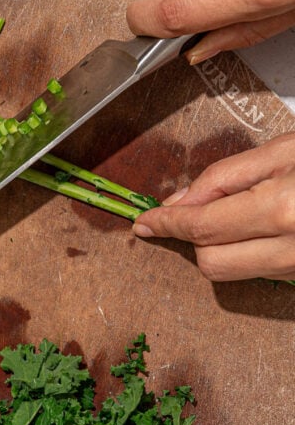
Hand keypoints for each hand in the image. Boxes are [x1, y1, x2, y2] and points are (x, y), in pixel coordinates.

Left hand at [132, 133, 294, 281]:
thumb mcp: (281, 152)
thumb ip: (223, 178)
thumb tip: (179, 203)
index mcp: (281, 209)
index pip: (202, 226)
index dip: (167, 223)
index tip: (144, 221)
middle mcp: (290, 250)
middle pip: (210, 261)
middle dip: (194, 236)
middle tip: (200, 208)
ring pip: (230, 272)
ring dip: (219, 244)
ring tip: (243, 209)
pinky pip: (256, 272)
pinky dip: (245, 251)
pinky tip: (259, 226)